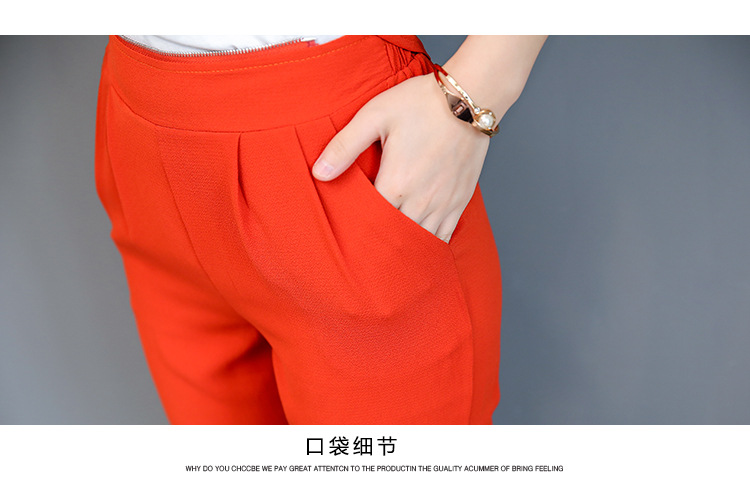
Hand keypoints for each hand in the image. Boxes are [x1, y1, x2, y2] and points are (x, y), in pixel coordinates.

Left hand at [312, 72, 490, 243]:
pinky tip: (416, 246)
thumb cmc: (419, 103)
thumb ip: (344, 146)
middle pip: (393, 237)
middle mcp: (421, 200)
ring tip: (385, 253)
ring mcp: (443, 203)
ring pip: (419, 241)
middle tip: (360, 248)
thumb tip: (319, 173)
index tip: (344, 232)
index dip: (354, 229)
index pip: (368, 221)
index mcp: (396, 183)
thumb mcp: (374, 116)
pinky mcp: (459, 201)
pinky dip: (428, 244)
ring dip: (402, 246)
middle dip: (376, 242)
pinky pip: (443, 236)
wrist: (469, 98)